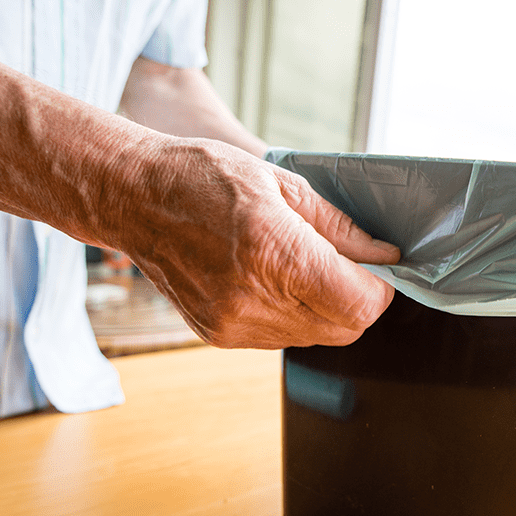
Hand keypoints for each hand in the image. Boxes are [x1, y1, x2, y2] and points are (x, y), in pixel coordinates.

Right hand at [106, 138, 399, 348]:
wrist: (133, 199)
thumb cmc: (202, 177)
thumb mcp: (280, 183)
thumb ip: (338, 227)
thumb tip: (382, 255)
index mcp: (273, 252)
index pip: (359, 303)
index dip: (382, 288)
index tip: (380, 267)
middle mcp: (253, 299)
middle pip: (344, 328)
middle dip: (357, 299)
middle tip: (348, 265)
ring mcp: (233, 324)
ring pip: (315, 337)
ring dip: (325, 308)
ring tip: (301, 265)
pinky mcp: (219, 336)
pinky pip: (280, 338)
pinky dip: (292, 315)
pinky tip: (272, 279)